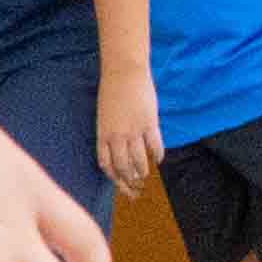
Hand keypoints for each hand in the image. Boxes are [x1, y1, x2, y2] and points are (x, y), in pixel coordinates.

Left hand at [96, 71, 162, 192]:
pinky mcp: (150, 124)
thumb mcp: (105, 116)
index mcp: (103, 135)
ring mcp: (134, 131)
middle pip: (123, 167)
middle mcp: (117, 137)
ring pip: (139, 161)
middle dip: (129, 182)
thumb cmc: (112, 91)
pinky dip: (157, 155)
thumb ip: (110, 133)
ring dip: (143, 172)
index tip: (121, 186)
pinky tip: (158, 159)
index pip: (107, 165)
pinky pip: (155, 146)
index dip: (115, 178)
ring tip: (145, 176)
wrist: (124, 72)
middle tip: (136, 189)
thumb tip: (119, 148)